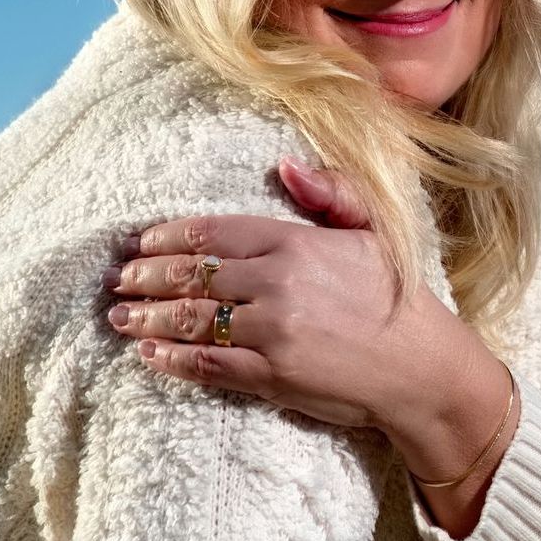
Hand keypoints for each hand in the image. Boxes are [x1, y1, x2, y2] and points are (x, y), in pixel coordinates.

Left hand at [100, 157, 474, 435]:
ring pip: (192, 320)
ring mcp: (273, 331)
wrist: (422, 367)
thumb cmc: (399, 297)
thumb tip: (286, 165)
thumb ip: (331, 193)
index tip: (141, 242)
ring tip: (120, 316)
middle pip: (193, 275)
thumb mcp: (372, 232)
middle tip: (118, 280)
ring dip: (147, 318)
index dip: (168, 237)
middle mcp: (279, 283)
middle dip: (147, 277)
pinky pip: (208, 364)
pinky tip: (149, 354)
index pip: (214, 233)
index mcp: (298, 242)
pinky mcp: (272, 375)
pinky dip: (172, 359)